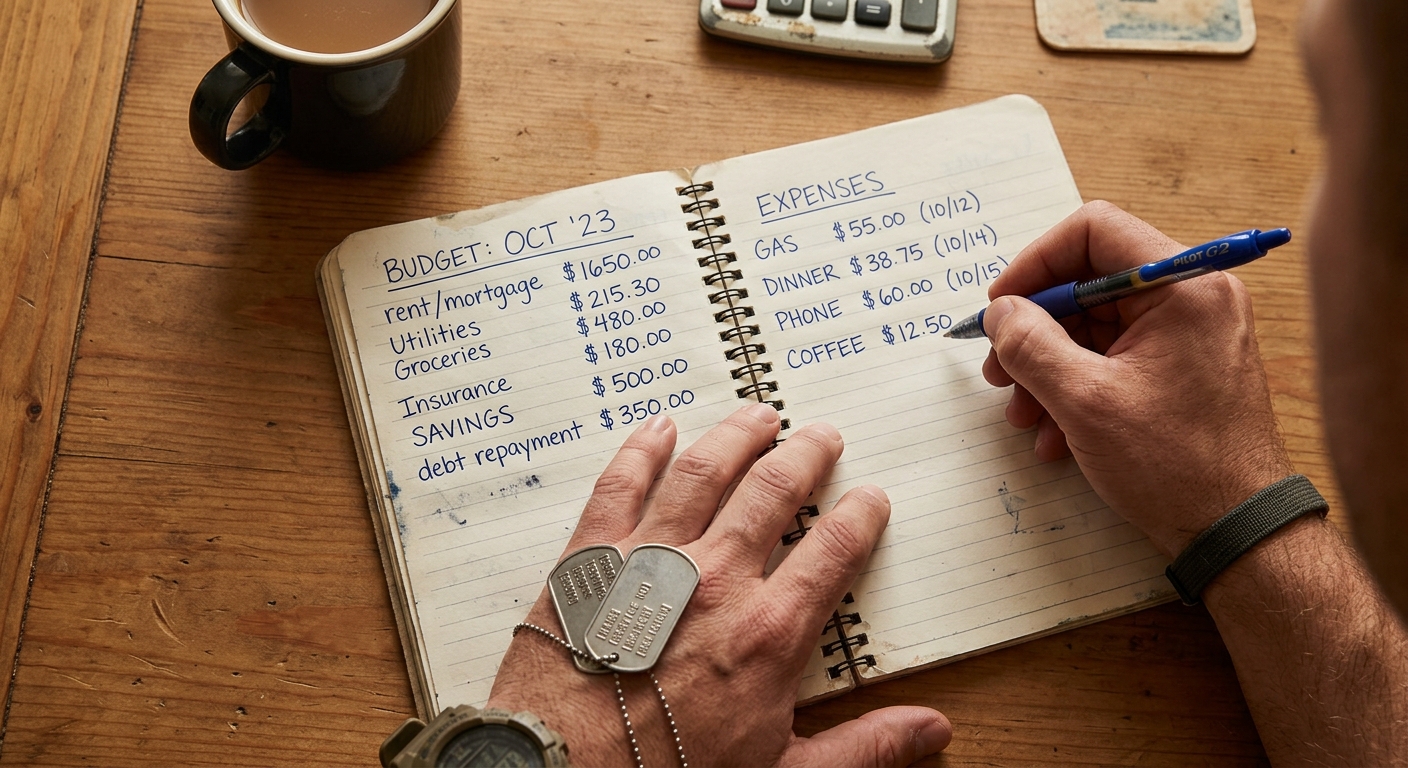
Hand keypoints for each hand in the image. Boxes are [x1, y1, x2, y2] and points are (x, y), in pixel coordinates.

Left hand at [487, 404, 951, 766]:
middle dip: (805, 456)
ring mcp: (649, 561)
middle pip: (772, 492)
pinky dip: (642, 450)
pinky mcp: (590, 559)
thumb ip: (863, 747)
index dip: (859, 516)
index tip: (870, 498)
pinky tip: (658, 428)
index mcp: (768, 632)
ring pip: (703, 472)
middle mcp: (715, 580)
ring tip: (758, 415)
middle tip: (820, 435)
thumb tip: (933, 730)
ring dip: (736, 437)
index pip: (832, 550)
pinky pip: (619, 485)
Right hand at [982, 201, 1292, 556]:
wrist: (1238, 531)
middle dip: (1035, 330)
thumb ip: (1031, 345)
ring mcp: (1189, 335)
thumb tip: (1000, 313)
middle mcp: (1193, 298)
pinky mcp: (1182, 369)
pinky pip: (1114, 360)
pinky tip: (1054, 435)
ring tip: (1023, 415)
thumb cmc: (1178, 466)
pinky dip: (1076, 389)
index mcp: (1184, 287)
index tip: (1001, 306)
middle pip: (1089, 284)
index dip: (1035, 264)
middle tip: (999, 370)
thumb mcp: (1085, 402)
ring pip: (1095, 327)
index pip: (1094, 231)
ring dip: (1047, 368)